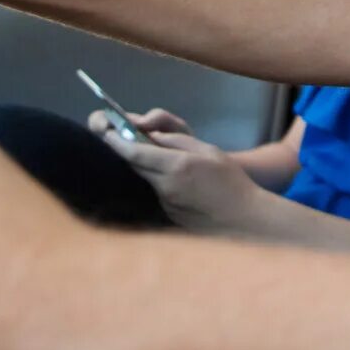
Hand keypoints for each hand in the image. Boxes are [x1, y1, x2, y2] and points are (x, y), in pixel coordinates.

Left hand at [92, 111, 263, 234]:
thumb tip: (151, 136)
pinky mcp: (168, 214)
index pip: (135, 153)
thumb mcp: (208, 150)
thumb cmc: (230, 180)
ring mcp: (166, 203)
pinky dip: (159, 182)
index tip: (106, 132)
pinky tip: (179, 183)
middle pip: (135, 165)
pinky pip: (157, 192)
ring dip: (146, 167)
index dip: (116, 142)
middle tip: (120, 137)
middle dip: (126, 151)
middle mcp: (167, 186)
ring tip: (164, 159)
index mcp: (177, 166)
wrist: (243, 217)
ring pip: (146, 179)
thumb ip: (177, 142)